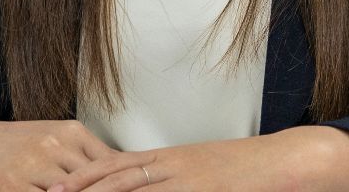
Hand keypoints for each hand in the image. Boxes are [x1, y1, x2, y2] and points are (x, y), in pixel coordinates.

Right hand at [0, 104, 129, 191]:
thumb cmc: (9, 143)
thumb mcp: (50, 137)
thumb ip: (83, 154)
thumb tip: (121, 167)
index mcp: (68, 131)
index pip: (112, 162)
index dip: (132, 179)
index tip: (151, 185)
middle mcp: (54, 146)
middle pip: (98, 180)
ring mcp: (33, 167)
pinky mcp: (13, 188)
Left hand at [50, 127, 348, 191]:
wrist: (290, 162)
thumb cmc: (250, 172)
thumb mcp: (206, 174)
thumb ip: (178, 182)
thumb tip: (151, 189)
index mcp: (172, 159)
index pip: (117, 165)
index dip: (86, 176)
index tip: (58, 186)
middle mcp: (174, 166)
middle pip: (118, 177)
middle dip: (82, 188)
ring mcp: (190, 180)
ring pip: (136, 190)